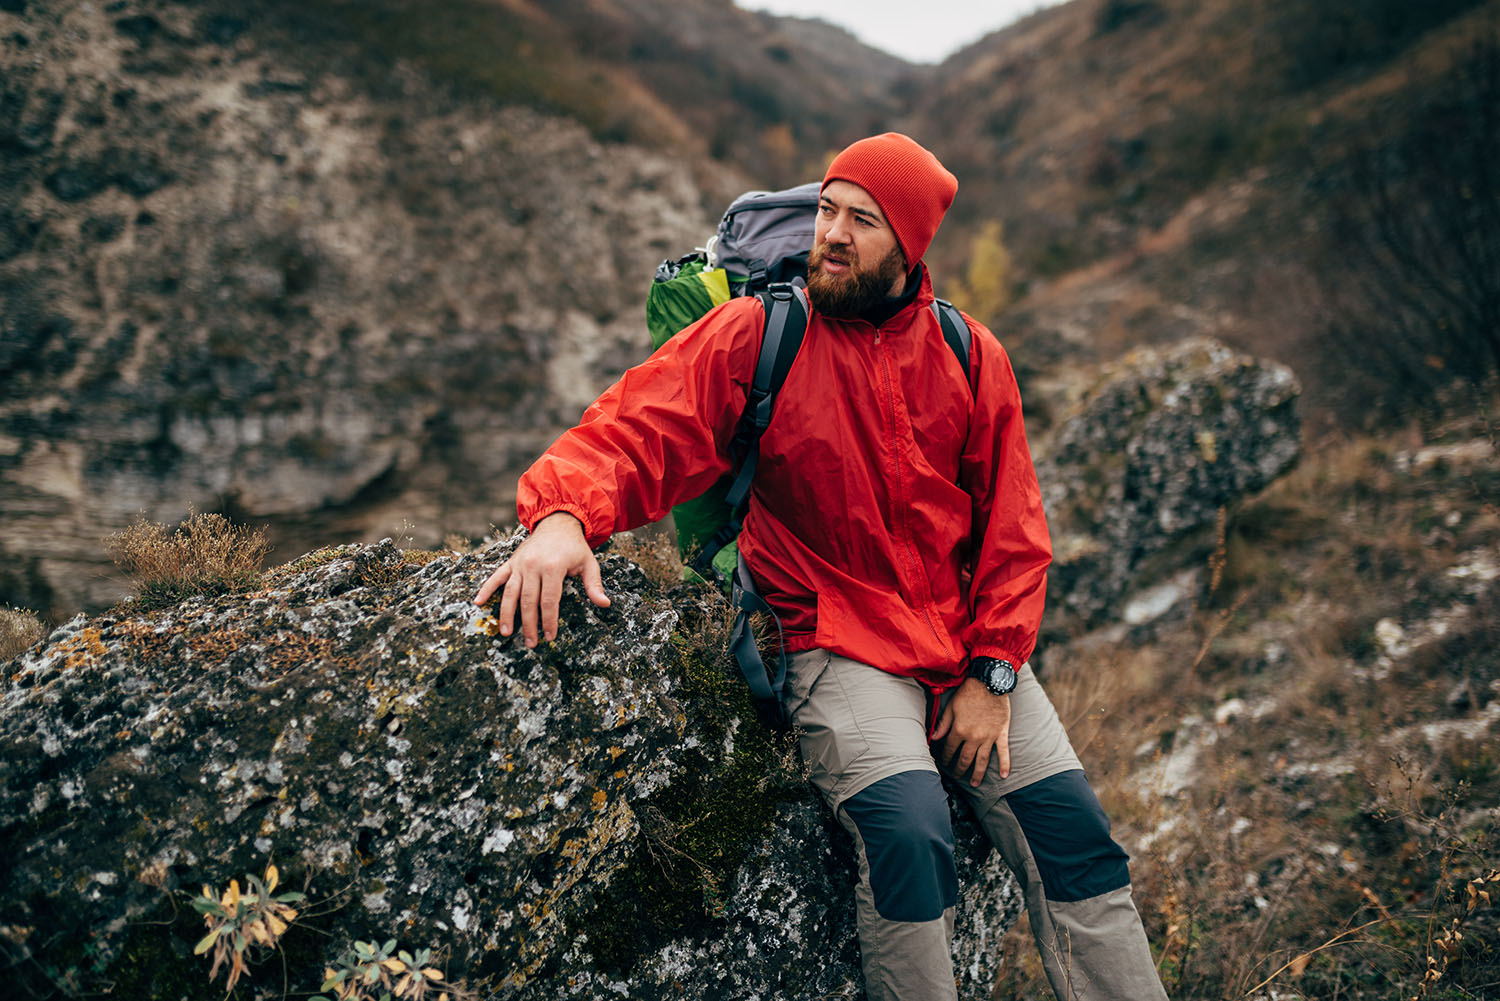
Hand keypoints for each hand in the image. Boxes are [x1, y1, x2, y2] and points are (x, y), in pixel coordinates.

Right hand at [472, 512, 610, 646]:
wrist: (557, 522)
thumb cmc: (574, 547)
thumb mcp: (589, 563)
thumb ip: (594, 585)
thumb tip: (605, 604)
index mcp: (553, 567)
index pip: (549, 601)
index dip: (549, 621)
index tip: (550, 637)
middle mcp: (533, 566)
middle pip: (528, 601)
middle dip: (529, 624)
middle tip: (531, 643)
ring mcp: (520, 564)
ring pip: (510, 593)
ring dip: (507, 614)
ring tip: (506, 632)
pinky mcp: (511, 562)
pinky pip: (496, 577)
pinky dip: (486, 589)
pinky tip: (478, 602)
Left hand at [931, 677, 1010, 786]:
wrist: (989, 682)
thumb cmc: (968, 692)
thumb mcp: (951, 707)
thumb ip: (943, 724)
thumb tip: (933, 738)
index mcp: (959, 730)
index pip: (950, 749)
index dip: (945, 757)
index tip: (944, 762)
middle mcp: (973, 737)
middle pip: (965, 758)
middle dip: (959, 769)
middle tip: (957, 776)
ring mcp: (988, 737)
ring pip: (982, 760)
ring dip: (978, 773)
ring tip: (974, 783)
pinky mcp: (1001, 734)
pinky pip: (1003, 752)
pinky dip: (1005, 764)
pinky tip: (1004, 776)